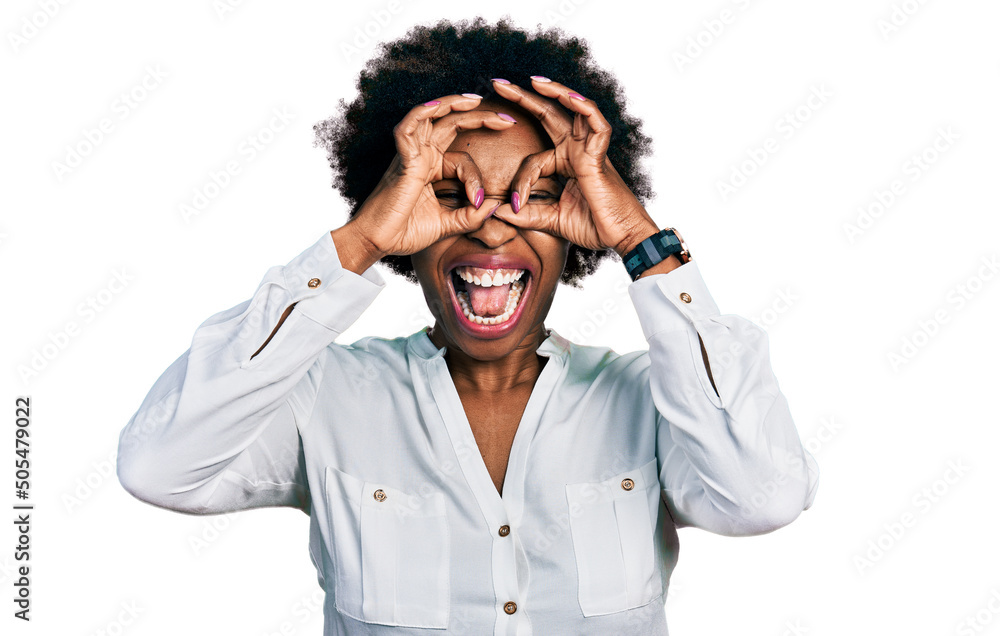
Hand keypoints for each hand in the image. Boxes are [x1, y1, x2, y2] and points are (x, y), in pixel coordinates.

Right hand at [336, 94, 516, 264]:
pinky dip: (420, 114)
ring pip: (431, 117)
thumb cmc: (405, 232)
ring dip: (453, 104)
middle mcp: (422, 156)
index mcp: (432, 168)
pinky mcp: (401, 162)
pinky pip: (407, 130)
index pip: (463, 158)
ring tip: (477, 100)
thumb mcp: (447, 225)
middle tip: (507, 119)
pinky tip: (437, 106)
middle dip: (480, 117)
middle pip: (452, 124)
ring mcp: (411, 156)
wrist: (377, 243)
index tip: (480, 201)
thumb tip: (494, 206)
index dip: (476, 178)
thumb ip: (470, 217)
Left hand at [490, 78, 658, 256]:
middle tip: (498, 85)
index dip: (521, 181)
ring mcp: (589, 152)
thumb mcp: (551, 220)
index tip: (512, 203)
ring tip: (533, 80)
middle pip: (549, 115)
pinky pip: (597, 126)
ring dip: (555, 92)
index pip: (533, 160)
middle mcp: (576, 152)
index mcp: (565, 164)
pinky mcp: (600, 158)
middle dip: (525, 98)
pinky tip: (571, 97)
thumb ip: (525, 215)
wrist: (621, 237)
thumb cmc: (593, 226)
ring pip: (575, 110)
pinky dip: (586, 110)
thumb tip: (495, 211)